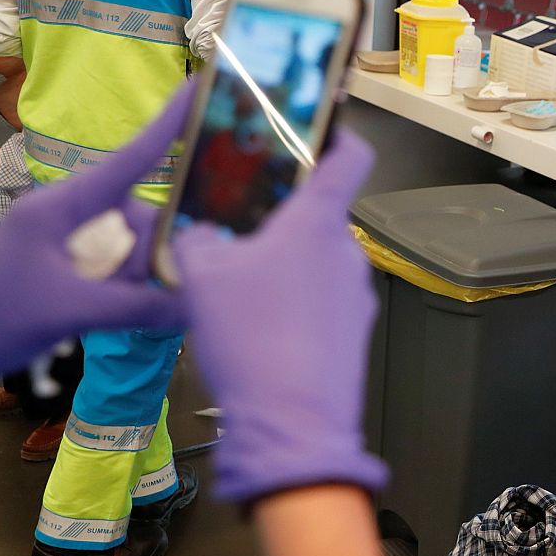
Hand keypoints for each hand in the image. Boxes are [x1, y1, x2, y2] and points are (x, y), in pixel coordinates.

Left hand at [0, 88, 188, 392]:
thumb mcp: (71, 311)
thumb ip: (138, 307)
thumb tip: (196, 306)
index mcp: (64, 206)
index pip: (129, 160)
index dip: (167, 127)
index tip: (198, 90)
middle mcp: (70, 215)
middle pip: (140, 217)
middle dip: (158, 251)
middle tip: (167, 291)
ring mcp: (69, 241)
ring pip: (131, 246)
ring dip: (142, 278)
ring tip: (131, 310)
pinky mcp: (68, 267)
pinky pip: (117, 267)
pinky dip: (129, 290)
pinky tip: (127, 312)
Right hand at [172, 128, 388, 505]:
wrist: (292, 428)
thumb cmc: (251, 338)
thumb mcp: (202, 276)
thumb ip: (198, 239)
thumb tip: (203, 235)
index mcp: (319, 222)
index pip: (351, 155)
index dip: (336, 133)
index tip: (313, 127)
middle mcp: (348, 253)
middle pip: (319, 215)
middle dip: (281, 216)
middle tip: (236, 223)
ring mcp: (356, 296)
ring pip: (316, 263)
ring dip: (283, 265)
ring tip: (238, 287)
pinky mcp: (353, 335)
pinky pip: (320, 303)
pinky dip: (293, 304)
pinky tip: (257, 328)